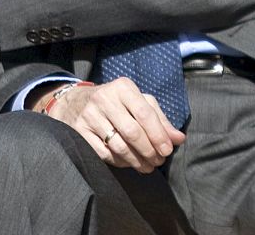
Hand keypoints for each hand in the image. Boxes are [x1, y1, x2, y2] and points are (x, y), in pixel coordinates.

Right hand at [36, 78, 184, 172]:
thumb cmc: (115, 103)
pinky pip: (105, 154)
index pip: (145, 113)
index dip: (158, 135)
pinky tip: (128, 162)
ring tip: (147, 166)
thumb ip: (159, 119)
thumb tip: (179, 139)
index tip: (167, 150)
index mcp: (122, 88)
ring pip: (119, 146)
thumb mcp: (137, 102)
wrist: (74, 102)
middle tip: (158, 161)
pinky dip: (121, 162)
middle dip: (149, 151)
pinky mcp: (80, 131)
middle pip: (132, 132)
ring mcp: (90, 115)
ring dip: (137, 161)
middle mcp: (104, 99)